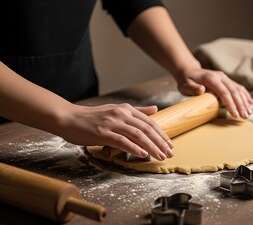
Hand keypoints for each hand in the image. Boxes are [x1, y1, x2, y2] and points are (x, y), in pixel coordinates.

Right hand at [56, 103, 173, 160]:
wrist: (69, 118)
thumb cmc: (92, 117)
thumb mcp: (116, 110)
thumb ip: (137, 111)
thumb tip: (155, 110)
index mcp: (126, 109)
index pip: (149, 122)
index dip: (161, 134)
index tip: (169, 144)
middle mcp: (121, 114)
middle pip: (146, 129)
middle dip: (160, 142)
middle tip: (169, 152)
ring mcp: (112, 123)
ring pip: (137, 135)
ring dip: (151, 147)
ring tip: (160, 156)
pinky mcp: (103, 133)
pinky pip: (122, 141)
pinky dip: (134, 148)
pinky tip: (142, 154)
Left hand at [176, 68, 252, 118]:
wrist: (189, 71)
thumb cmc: (186, 80)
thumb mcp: (185, 85)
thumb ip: (192, 88)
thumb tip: (201, 90)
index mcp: (211, 78)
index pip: (224, 92)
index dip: (230, 103)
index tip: (235, 114)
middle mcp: (220, 77)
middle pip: (233, 91)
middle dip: (240, 105)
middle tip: (244, 116)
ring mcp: (224, 78)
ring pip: (238, 89)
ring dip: (244, 101)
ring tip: (248, 113)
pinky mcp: (226, 80)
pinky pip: (238, 87)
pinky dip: (244, 95)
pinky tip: (250, 103)